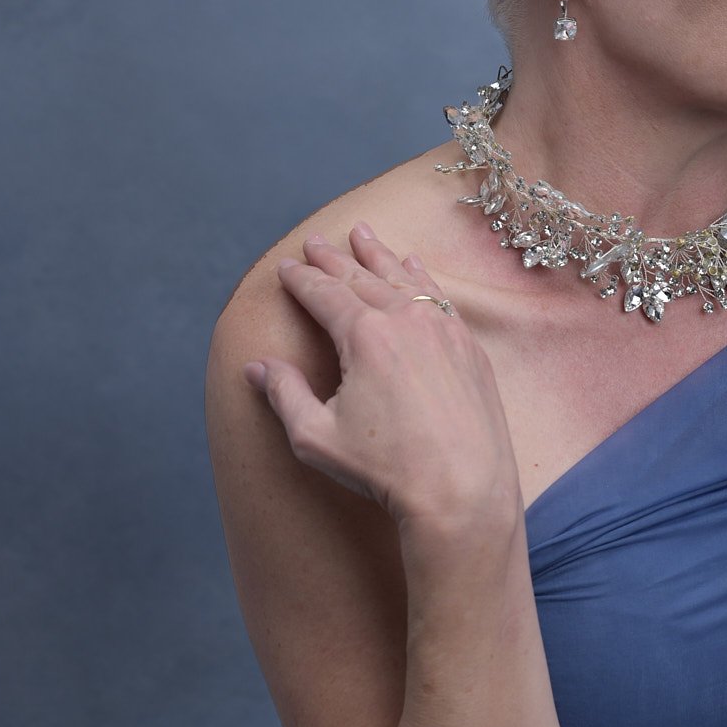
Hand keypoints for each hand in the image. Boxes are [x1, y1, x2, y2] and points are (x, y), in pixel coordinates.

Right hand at [243, 223, 520, 536]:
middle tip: (315, 242)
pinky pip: (440, 297)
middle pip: (362, 278)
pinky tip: (414, 267)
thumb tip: (256, 367)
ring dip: (379, 255)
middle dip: (334, 259)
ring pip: (404, 279)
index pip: (324, 294)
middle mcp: (407, 320)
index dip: (301, 279)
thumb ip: (284, 394)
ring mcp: (445, 330)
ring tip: (362, 233)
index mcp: (365, 336)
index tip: (285, 266)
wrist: (463, 494)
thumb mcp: (316, 437)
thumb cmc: (386, 470)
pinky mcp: (470, 349)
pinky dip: (421, 276)